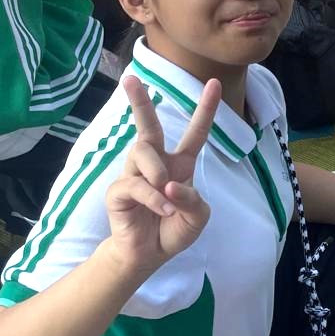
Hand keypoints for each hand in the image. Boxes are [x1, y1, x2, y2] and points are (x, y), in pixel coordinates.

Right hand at [104, 75, 217, 276]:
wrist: (149, 256)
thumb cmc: (174, 229)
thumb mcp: (198, 217)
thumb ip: (193, 200)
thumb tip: (171, 185)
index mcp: (180, 164)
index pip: (196, 132)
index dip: (205, 109)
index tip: (214, 83)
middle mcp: (156, 163)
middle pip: (148, 126)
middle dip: (140, 102)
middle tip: (131, 79)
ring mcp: (135, 175)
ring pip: (141, 151)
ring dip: (156, 170)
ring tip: (164, 189)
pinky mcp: (119, 192)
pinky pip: (135, 184)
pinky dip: (153, 197)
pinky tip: (162, 209)